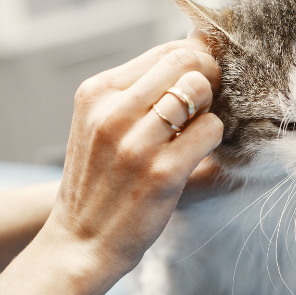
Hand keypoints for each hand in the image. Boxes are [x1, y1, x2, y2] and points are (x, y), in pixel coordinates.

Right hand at [42, 39, 222, 275]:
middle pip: (186, 63)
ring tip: (197, 132)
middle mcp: (112, 112)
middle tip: (208, 104)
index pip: (164, 52)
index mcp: (96, 93)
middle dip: (209, 77)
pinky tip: (199, 154)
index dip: (195, 61)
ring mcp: (137, 142)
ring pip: (200, 91)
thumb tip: (193, 57)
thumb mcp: (100, 125)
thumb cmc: (100, 182)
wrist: (81, 242)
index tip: (203, 80)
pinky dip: (214, 138)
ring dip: (210, 109)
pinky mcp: (162, 172)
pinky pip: (210, 130)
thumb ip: (136, 93)